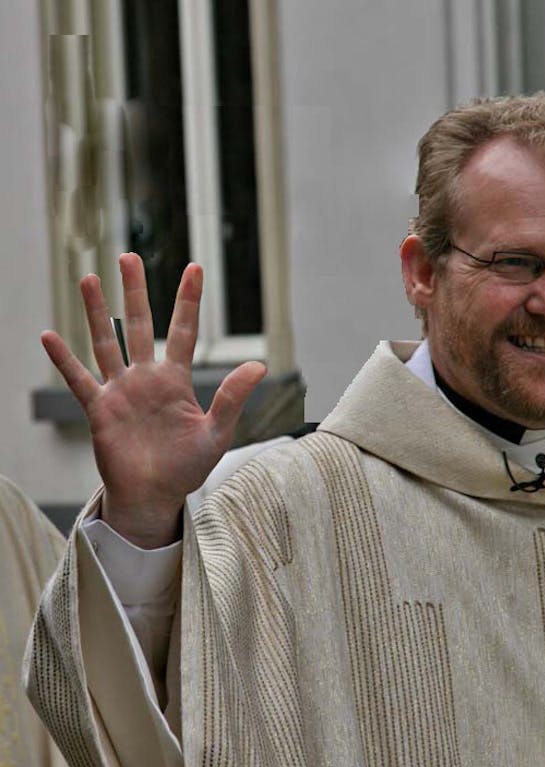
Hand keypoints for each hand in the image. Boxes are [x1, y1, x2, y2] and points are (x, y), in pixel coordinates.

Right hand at [42, 253, 265, 547]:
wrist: (156, 496)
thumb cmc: (188, 467)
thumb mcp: (217, 432)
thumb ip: (233, 398)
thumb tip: (260, 365)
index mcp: (177, 380)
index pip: (184, 331)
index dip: (188, 300)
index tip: (194, 268)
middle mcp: (147, 378)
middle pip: (141, 325)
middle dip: (136, 292)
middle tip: (129, 257)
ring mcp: (121, 391)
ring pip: (107, 342)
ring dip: (98, 312)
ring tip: (90, 278)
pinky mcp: (99, 410)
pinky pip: (79, 380)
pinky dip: (64, 360)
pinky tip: (50, 336)